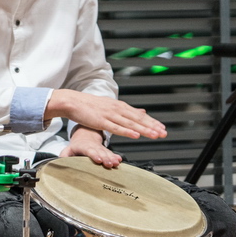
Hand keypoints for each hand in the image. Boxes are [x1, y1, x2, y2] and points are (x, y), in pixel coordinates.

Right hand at [45, 89, 165, 140]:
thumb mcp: (109, 105)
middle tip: (164, 133)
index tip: (162, 128)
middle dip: (152, 126)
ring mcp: (109, 115)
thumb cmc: (89, 105)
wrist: (71, 101)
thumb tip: (141, 111)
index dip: (151, 121)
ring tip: (155, 135)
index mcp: (119, 105)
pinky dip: (127, 131)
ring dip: (144, 129)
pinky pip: (116, 128)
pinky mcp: (100, 121)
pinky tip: (135, 135)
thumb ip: (125, 110)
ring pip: (130, 123)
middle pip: (137, 118)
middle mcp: (116, 109)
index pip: (139, 114)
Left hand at [61, 125, 122, 167]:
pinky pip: (111, 154)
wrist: (86, 136)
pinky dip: (116, 157)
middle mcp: (94, 147)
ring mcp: (101, 149)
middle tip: (109, 164)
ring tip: (115, 163)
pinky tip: (119, 160)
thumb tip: (61, 161)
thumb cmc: (77, 145)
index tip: (98, 160)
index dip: (94, 155)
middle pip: (100, 153)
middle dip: (105, 158)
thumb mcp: (69, 148)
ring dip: (112, 158)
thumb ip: (65, 154)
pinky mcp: (106, 151)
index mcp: (84, 147)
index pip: (89, 151)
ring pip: (107, 153)